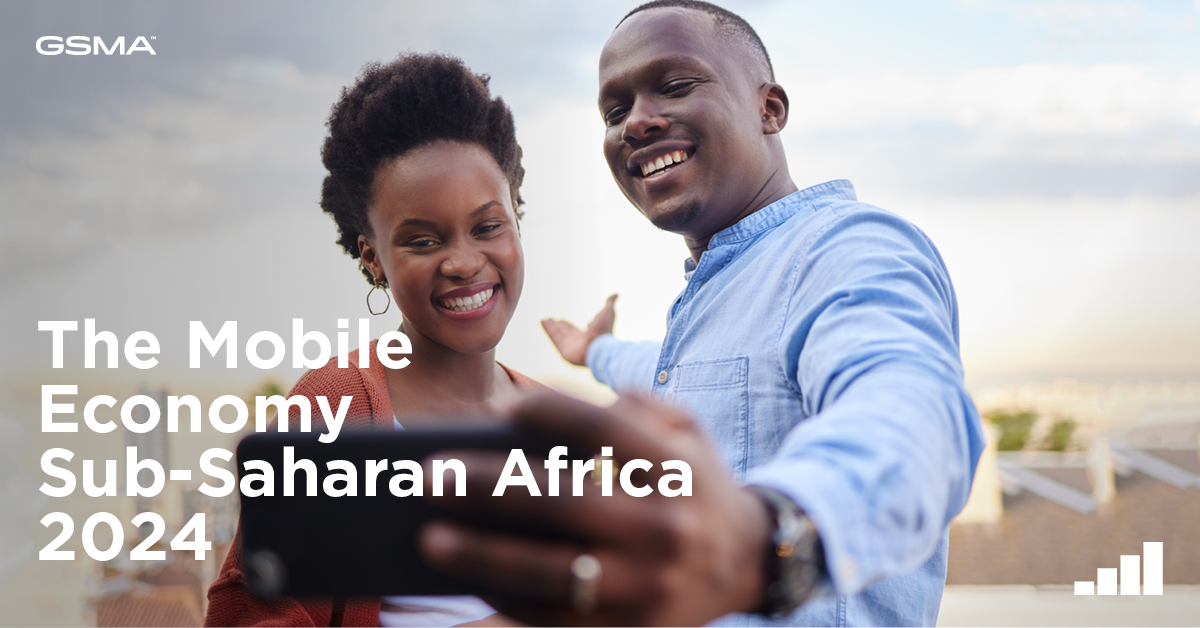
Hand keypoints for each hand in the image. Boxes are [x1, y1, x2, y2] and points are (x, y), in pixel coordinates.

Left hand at [417, 391, 772, 625]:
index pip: (605, 430)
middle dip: (491, 487)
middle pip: (566, 502)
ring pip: (553, 571)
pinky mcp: (630, 626)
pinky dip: (505, 597)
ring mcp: (648, 585)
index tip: (500, 406)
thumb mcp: (685, 430)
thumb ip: (631, 405)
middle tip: (431, 474)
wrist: (745, 562)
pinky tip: (463, 576)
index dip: (550, 412)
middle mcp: (665, 528)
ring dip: (484, 556)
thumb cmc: (694, 483)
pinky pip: (555, 615)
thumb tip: (539, 402)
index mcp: (678, 469)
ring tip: (429, 538)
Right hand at [541, 294, 617, 365]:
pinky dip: (548, 329)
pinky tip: (543, 321)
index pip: (576, 330)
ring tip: (545, 319)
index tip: (563, 320)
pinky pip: (553, 337)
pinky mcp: (563, 350)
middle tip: (552, 319)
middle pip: (566, 332)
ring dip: (552, 326)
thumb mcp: (608, 313)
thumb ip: (609, 303)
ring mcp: (570, 346)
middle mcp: (578, 341)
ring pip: (558, 334)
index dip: (569, 325)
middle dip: (559, 326)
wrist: (599, 347)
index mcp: (587, 335)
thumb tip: (616, 294)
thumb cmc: (604, 331)